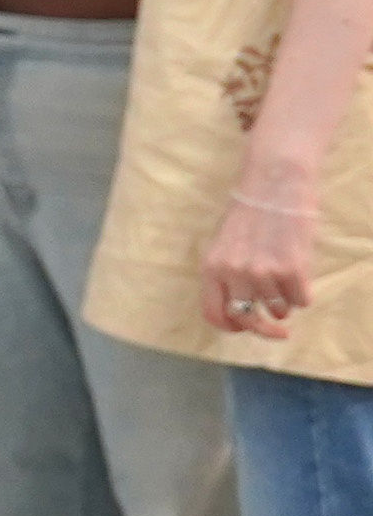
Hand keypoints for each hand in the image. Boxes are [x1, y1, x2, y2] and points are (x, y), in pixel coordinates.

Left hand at [206, 167, 321, 342]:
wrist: (275, 186)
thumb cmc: (250, 215)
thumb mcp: (225, 245)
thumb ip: (227, 275)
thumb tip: (239, 312)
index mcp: (211, 266)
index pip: (214, 314)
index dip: (231, 328)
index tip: (246, 329)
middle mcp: (233, 272)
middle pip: (247, 319)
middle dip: (265, 329)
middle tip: (280, 330)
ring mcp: (263, 272)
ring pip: (280, 310)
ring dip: (285, 301)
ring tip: (284, 276)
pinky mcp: (291, 270)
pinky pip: (301, 300)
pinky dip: (303, 292)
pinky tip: (299, 271)